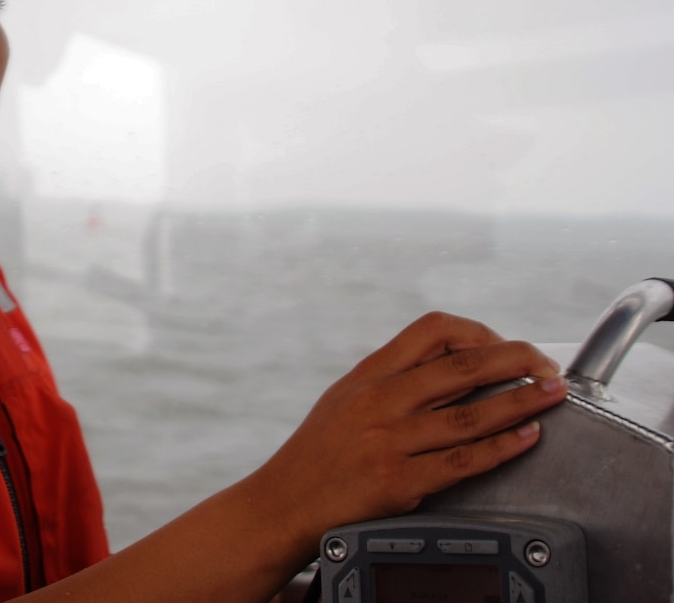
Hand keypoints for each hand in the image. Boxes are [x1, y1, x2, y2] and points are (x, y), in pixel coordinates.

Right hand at [261, 311, 567, 549]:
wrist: (282, 502)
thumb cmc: (316, 454)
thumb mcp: (345, 399)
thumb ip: (391, 381)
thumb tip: (453, 368)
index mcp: (368, 374)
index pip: (431, 330)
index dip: (478, 333)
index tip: (504, 346)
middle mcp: (378, 401)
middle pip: (462, 366)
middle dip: (517, 360)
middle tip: (547, 366)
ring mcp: (388, 441)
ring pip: (471, 413)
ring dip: (523, 402)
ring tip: (552, 395)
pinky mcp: (398, 481)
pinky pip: (464, 461)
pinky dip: (503, 446)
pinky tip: (526, 438)